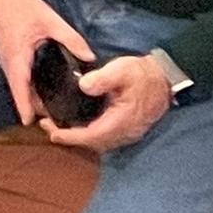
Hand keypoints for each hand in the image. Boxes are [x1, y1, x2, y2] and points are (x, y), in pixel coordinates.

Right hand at [0, 0, 91, 128]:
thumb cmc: (22, 6)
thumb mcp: (49, 20)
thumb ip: (70, 39)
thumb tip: (90, 59)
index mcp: (16, 57)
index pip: (19, 88)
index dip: (24, 107)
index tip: (31, 124)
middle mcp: (7, 62)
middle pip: (19, 91)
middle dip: (33, 106)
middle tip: (55, 119)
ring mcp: (5, 59)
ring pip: (18, 85)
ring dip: (30, 97)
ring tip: (52, 108)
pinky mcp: (7, 55)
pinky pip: (17, 77)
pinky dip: (27, 87)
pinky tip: (43, 89)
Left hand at [48, 49, 180, 153]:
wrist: (164, 79)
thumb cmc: (142, 74)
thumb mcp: (121, 70)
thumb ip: (102, 78)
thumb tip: (83, 86)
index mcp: (121, 121)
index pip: (93, 136)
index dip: (71, 137)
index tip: (53, 133)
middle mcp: (125, 132)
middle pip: (93, 143)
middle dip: (70, 137)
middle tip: (48, 126)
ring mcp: (128, 132)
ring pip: (100, 142)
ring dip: (79, 136)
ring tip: (58, 125)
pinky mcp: (128, 128)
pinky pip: (106, 137)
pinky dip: (89, 133)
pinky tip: (79, 123)